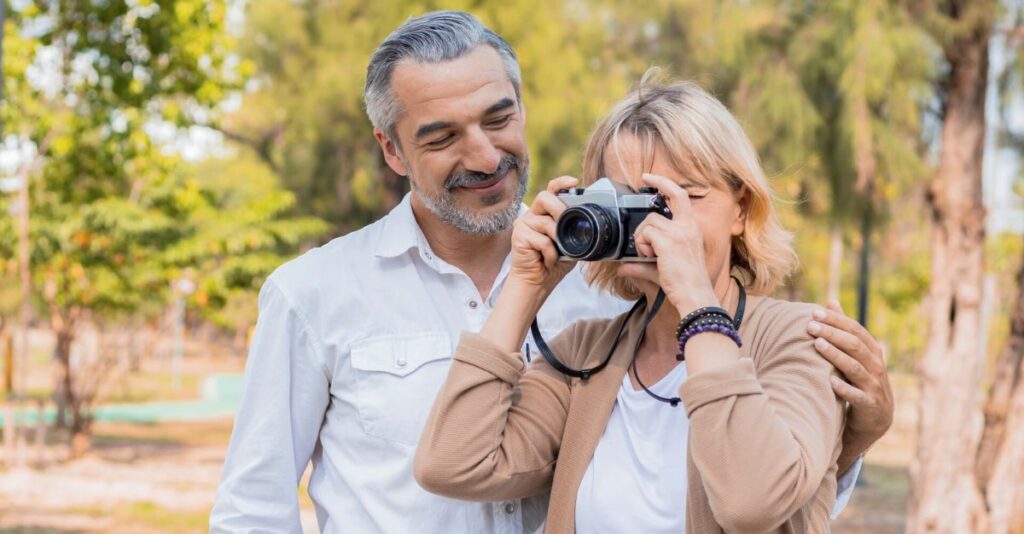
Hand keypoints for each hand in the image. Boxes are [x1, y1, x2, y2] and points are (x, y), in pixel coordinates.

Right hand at [508, 176, 578, 292]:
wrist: (536, 282)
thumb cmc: (552, 263)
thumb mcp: (569, 244)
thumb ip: (575, 231)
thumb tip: (589, 224)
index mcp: (544, 214)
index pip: (551, 191)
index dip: (561, 183)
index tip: (574, 182)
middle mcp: (532, 215)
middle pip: (545, 197)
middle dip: (560, 210)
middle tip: (567, 225)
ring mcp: (523, 225)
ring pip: (545, 222)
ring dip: (557, 240)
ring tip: (557, 253)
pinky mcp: (518, 236)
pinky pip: (542, 240)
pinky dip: (550, 253)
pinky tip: (547, 261)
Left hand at [618, 173, 717, 314]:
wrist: (695, 296)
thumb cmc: (685, 283)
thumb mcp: (662, 269)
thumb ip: (641, 264)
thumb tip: (621, 267)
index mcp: (692, 228)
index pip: (680, 196)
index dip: (664, 183)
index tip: (649, 177)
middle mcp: (688, 227)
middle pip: (662, 205)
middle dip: (649, 209)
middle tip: (643, 216)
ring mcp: (680, 233)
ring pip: (649, 222)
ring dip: (643, 238)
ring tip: (650, 256)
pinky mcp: (670, 241)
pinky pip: (646, 234)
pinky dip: (643, 245)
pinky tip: (650, 258)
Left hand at [806, 301, 893, 470]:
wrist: (875, 418)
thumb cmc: (859, 380)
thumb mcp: (855, 354)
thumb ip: (844, 329)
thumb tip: (831, 301)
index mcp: (873, 351)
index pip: (855, 330)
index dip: (836, 320)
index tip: (814, 312)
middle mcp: (876, 366)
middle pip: (854, 345)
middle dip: (832, 334)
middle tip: (809, 326)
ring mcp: (874, 386)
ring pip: (855, 367)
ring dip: (835, 355)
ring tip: (817, 344)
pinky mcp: (869, 405)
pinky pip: (857, 396)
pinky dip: (844, 388)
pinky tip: (830, 381)